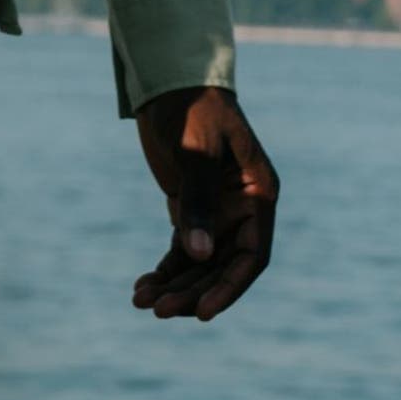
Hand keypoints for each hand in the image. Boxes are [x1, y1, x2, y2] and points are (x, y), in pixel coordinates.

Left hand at [131, 87, 278, 322]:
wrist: (171, 86)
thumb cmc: (192, 112)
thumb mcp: (196, 155)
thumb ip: (198, 204)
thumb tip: (199, 256)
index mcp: (259, 196)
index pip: (251, 257)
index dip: (229, 288)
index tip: (203, 313)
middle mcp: (243, 210)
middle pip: (221, 268)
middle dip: (192, 292)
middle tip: (158, 310)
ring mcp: (218, 213)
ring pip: (199, 265)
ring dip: (174, 287)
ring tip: (141, 301)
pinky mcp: (191, 212)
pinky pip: (181, 252)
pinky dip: (164, 272)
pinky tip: (142, 287)